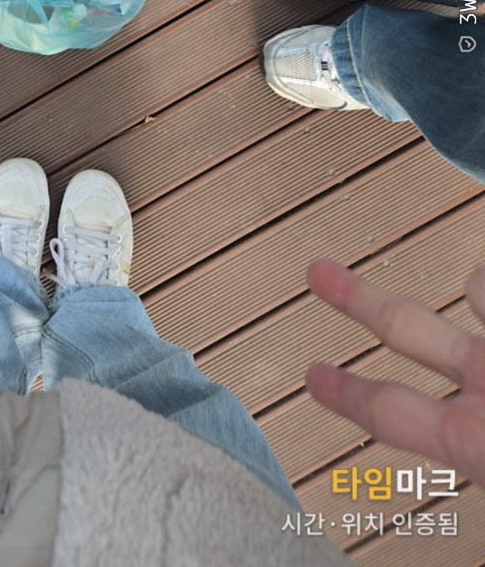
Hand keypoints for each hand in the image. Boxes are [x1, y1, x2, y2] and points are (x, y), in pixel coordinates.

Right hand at [306, 259, 484, 485]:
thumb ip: (478, 467)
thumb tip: (472, 510)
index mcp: (476, 442)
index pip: (389, 413)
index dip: (347, 394)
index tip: (316, 377)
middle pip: (405, 326)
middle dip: (358, 298)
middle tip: (322, 274)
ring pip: (480, 291)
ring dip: (474, 290)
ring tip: (469, 285)